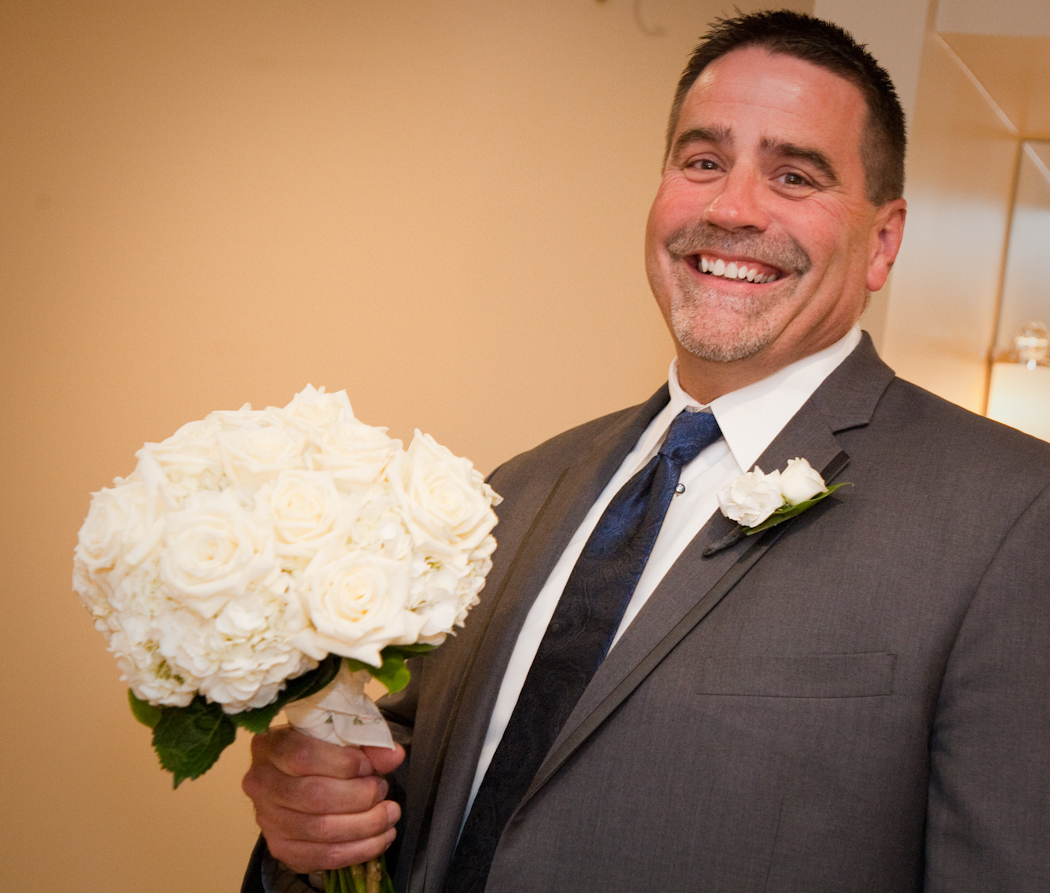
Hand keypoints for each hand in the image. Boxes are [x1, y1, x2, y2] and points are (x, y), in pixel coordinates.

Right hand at [242, 725, 404, 873]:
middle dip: (360, 796)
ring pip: (321, 829)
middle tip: (383, 791)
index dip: (344, 763)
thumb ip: (368, 743)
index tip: (370, 766)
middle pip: (315, 796)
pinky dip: (359, 850)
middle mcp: (260, 783)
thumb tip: (393, 755)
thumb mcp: (342, 737)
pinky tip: (380, 838)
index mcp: (271, 746)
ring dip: (366, 825)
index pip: (304, 756)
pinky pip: (323, 857)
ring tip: (389, 814)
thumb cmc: (322, 752)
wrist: (299, 780)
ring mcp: (267, 819)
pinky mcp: (281, 848)